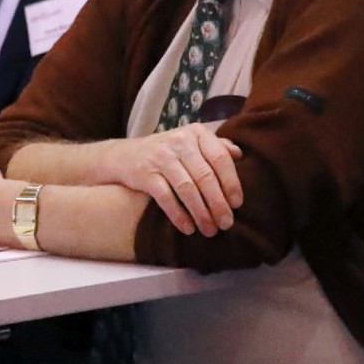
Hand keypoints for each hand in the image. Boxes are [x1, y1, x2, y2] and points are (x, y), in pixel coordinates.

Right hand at [95, 127, 243, 236]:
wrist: (124, 156)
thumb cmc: (168, 153)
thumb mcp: (191, 143)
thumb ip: (215, 146)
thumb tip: (239, 154)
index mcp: (196, 133)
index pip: (220, 158)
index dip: (231, 183)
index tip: (237, 204)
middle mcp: (179, 141)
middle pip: (205, 176)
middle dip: (218, 204)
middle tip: (226, 224)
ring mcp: (161, 156)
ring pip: (187, 189)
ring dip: (201, 213)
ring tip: (209, 230)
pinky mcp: (145, 173)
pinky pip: (166, 198)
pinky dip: (179, 215)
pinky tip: (188, 228)